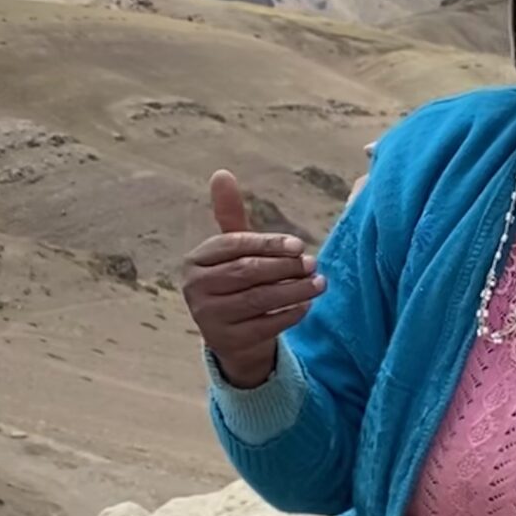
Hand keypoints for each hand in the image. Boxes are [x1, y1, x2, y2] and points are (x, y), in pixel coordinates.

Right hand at [181, 171, 324, 388]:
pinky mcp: (228, 341)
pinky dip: (289, 314)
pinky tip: (306, 305)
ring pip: (259, 298)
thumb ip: (231, 216)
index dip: (268, 244)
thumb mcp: (234, 251)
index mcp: (195, 260)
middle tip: (314, 264)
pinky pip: (265, 325)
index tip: (299, 245)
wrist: (235, 337)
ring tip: (319, 283)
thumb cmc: (237, 283)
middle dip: (285, 267)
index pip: (234, 245)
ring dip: (294, 290)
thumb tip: (221, 173)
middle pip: (247, 272)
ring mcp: (209, 317)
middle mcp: (195, 288)